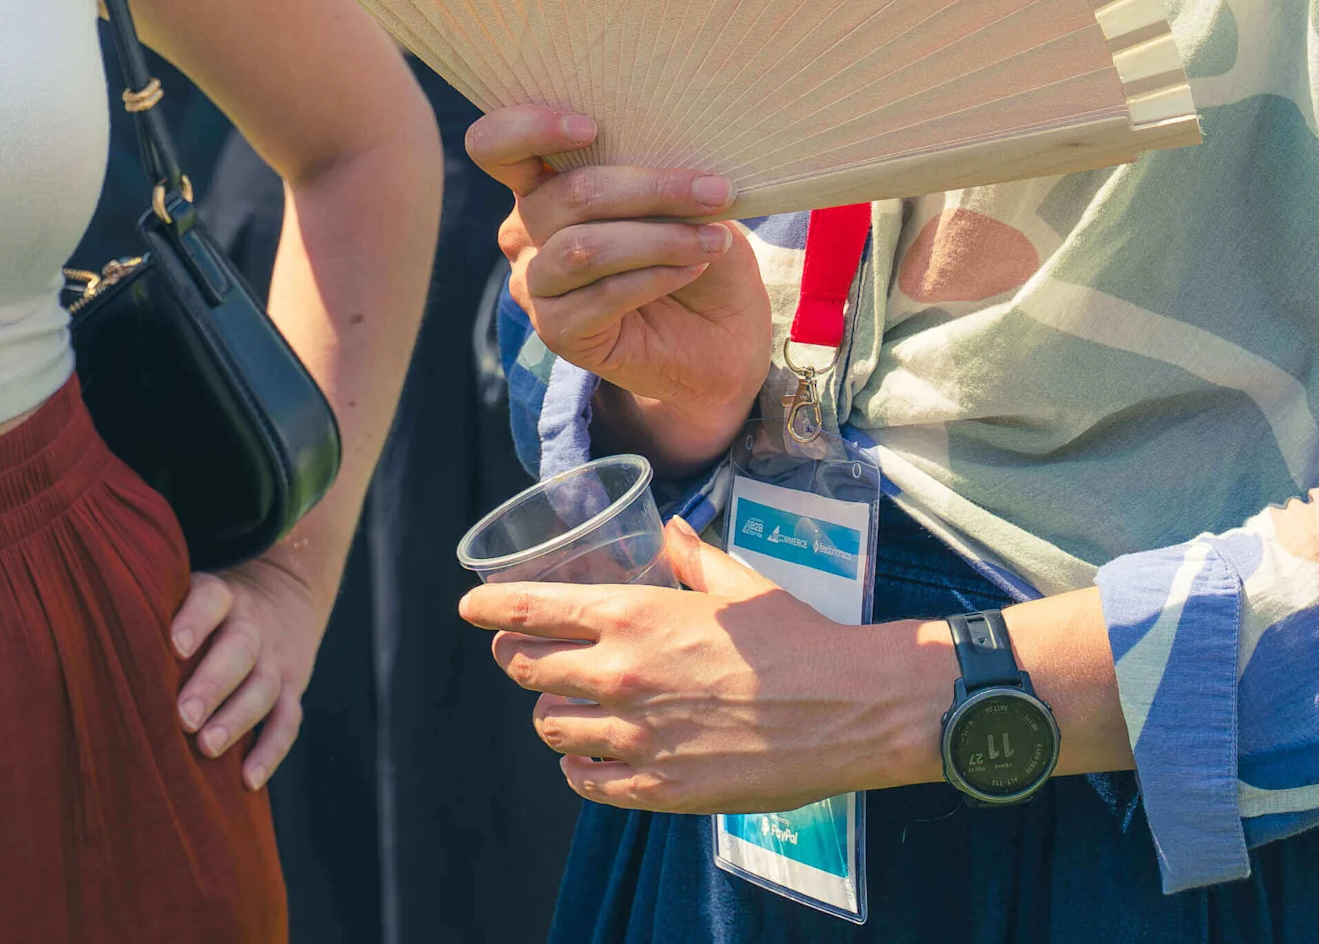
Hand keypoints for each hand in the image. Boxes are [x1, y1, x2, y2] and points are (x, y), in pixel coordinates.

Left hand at [167, 545, 329, 789]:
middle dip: (213, 684)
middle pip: (240, 649)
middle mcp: (252, 626)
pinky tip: (248, 780)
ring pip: (264, 687)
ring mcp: (275, 659)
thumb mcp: (190, 592)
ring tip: (207, 747)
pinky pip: (288, 722)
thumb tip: (92, 647)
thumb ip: (157, 613)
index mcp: (222, 597)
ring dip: (237, 719)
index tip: (174, 647)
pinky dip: (271, 752)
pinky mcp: (292, 689)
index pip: (211, 600)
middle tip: (183, 717)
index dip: (195, 621)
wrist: (286, 595)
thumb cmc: (211, 611)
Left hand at [460, 519, 947, 812]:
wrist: (848, 708)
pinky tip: (589, 755)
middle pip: (526, 669)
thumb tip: (669, 531)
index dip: (489, 607)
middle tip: (524, 654)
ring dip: (551, 712)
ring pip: (549, 726)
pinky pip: (584, 780)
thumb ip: (689, 557)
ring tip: (567, 707)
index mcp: (634, 616)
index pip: (528, 609)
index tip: (471, 606)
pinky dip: (578, 765)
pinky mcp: (655, 788)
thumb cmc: (796, 638)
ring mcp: (634, 737)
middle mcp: (620, 675)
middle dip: (518, 657)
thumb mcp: (736, 582)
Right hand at [469, 103, 767, 420]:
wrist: (723, 332)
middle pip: (568, 195)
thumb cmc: (697, 247)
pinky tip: (694, 268)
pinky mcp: (558, 331)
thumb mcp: (681, 196)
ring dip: (660, 239)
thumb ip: (656, 167)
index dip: (528, 128)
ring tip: (712, 239)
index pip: (496, 146)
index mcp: (543, 183)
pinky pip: (602, 295)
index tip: (590, 128)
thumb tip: (670, 144)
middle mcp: (527, 231)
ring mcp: (536, 285)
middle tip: (714, 192)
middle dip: (651, 189)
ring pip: (584, 249)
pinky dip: (656, 276)